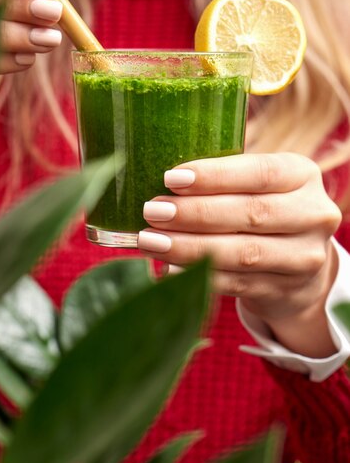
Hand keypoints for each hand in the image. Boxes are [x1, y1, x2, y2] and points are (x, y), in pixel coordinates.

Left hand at [138, 153, 341, 356]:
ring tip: (151, 241)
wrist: (300, 263)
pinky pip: (236, 283)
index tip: (171, 178)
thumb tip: (163, 184)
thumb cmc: (264, 208)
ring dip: (190, 247)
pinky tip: (169, 268)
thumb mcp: (258, 184)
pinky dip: (199, 275)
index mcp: (303, 175)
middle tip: (153, 211)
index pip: (260, 172)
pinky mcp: (285, 290)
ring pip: (242, 253)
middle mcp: (312, 215)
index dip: (215, 176)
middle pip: (250, 214)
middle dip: (194, 213)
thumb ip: (222, 179)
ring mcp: (303, 257)